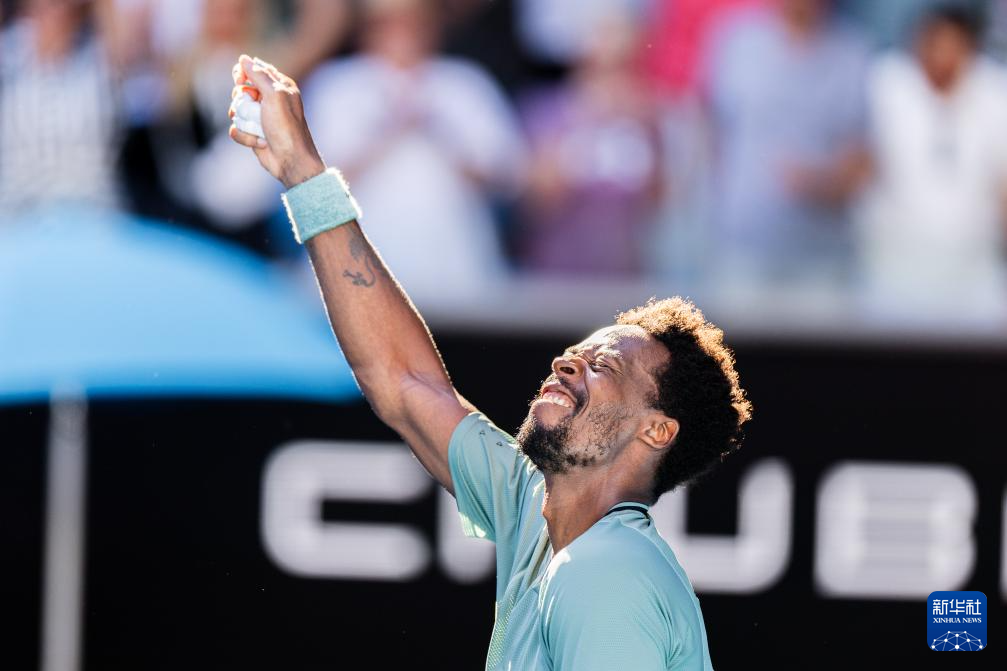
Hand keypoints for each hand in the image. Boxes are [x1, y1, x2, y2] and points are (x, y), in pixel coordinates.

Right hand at [228, 55, 325, 188]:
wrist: (290, 160)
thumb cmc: (286, 127)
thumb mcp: (275, 95)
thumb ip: (259, 75)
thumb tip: (244, 59)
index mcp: (279, 87)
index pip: (255, 70)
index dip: (243, 74)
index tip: (240, 80)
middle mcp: (269, 101)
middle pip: (241, 91)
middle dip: (242, 101)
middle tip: (252, 107)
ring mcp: (260, 118)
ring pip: (236, 111)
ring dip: (245, 122)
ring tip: (258, 129)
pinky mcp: (253, 133)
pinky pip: (236, 129)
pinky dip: (245, 136)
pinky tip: (259, 142)